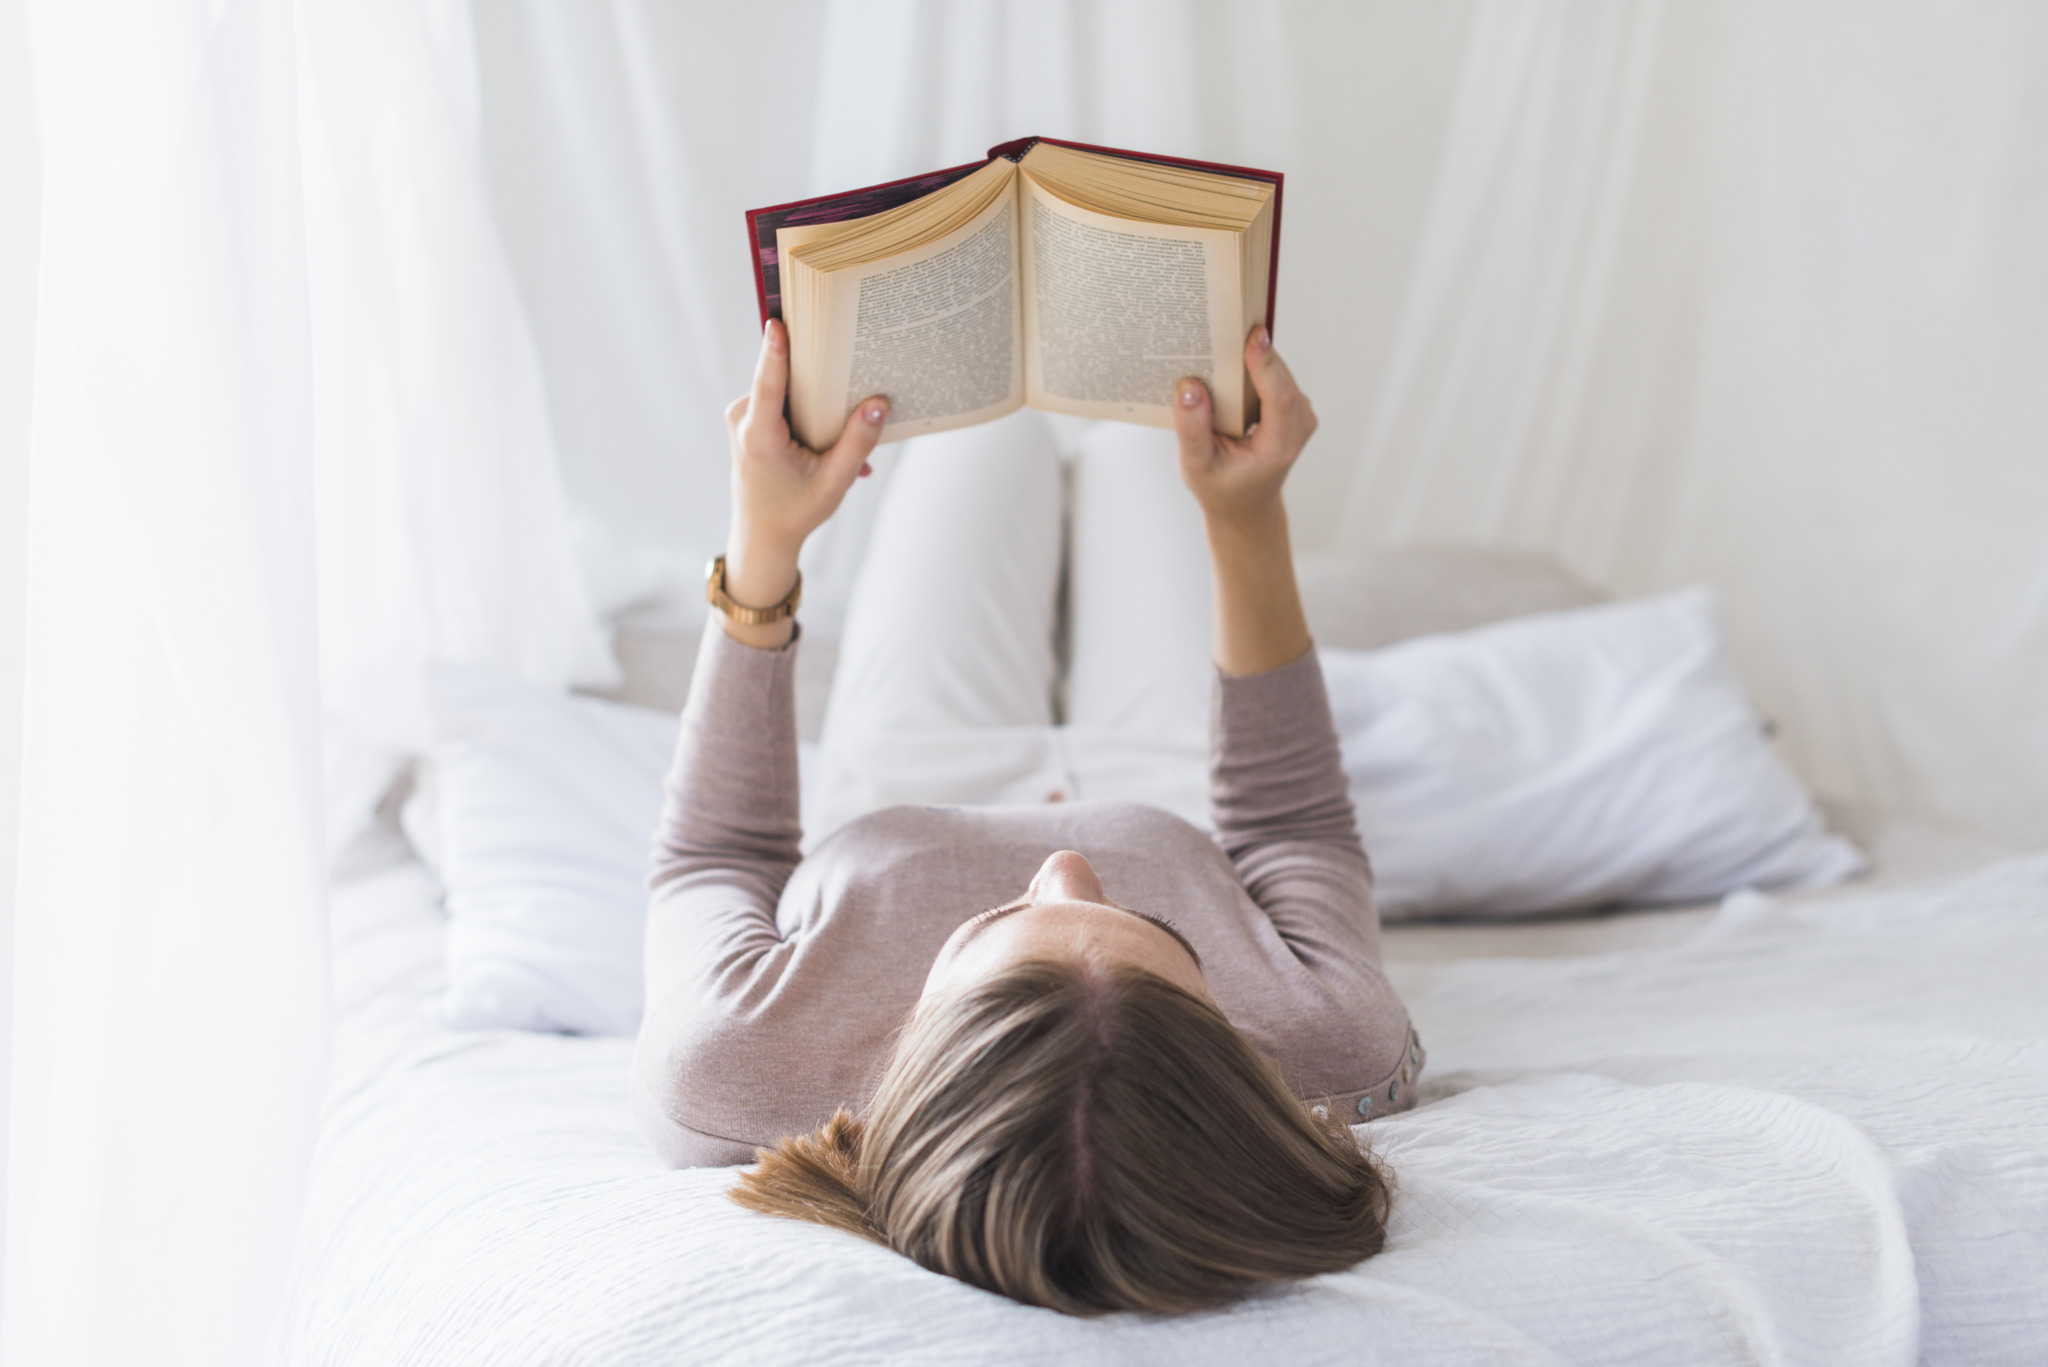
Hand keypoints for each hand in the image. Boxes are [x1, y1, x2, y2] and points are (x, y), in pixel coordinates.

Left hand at [721, 320, 887, 617]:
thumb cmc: (796, 512)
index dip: (776, 351)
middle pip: (786, 379)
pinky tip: (829, 442)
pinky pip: (782, 399)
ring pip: (786, 389)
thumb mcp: (834, 483)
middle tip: (857, 375)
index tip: (778, 321)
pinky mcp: (747, 415)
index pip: (769, 383)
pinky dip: (808, 414)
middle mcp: (743, 418)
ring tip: (844, 431)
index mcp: (759, 436)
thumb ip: (857, 444)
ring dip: (818, 405)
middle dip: (822, 381)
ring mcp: (742, 415)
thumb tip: (879, 404)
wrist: (762, 534)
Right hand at [1169, 325, 1317, 527]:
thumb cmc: (1219, 488)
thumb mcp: (1196, 466)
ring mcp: (1301, 414)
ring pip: (1278, 370)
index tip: (1252, 335)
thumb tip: (1188, 386)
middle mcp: (1299, 428)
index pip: (1279, 398)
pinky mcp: (1293, 405)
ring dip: (1250, 355)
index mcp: (1279, 447)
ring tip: (1220, 338)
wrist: (1245, 506)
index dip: (1266, 365)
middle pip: (1279, 376)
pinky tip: (1228, 358)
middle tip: (1222, 323)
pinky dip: (1253, 364)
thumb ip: (1191, 428)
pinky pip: (1275, 374)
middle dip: (1251, 351)